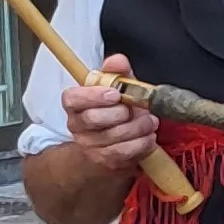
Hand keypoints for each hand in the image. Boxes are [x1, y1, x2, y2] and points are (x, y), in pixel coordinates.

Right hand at [60, 54, 161, 174]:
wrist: (114, 144)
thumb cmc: (114, 110)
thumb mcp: (117, 87)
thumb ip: (117, 72)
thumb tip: (118, 61)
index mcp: (75, 104)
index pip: (72, 99)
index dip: (93, 96)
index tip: (114, 94)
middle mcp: (77, 125)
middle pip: (93, 119)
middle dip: (121, 113)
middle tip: (137, 109)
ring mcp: (89, 146)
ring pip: (113, 137)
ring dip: (138, 127)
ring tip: (150, 121)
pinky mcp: (105, 161)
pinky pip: (125, 153)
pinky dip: (142, 143)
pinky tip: (149, 137)